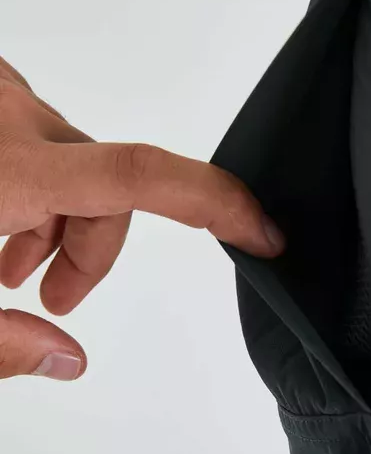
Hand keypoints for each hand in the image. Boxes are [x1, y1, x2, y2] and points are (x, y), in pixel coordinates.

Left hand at [0, 56, 285, 379]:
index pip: (137, 174)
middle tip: (53, 300)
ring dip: (64, 217)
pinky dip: (41, 182)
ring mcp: (0, 94)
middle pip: (110, 182)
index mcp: (2, 170)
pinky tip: (3, 220)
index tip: (262, 232)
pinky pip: (43, 135)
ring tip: (12, 268)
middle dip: (98, 246)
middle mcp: (10, 117)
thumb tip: (69, 359)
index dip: (215, 201)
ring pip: (77, 159)